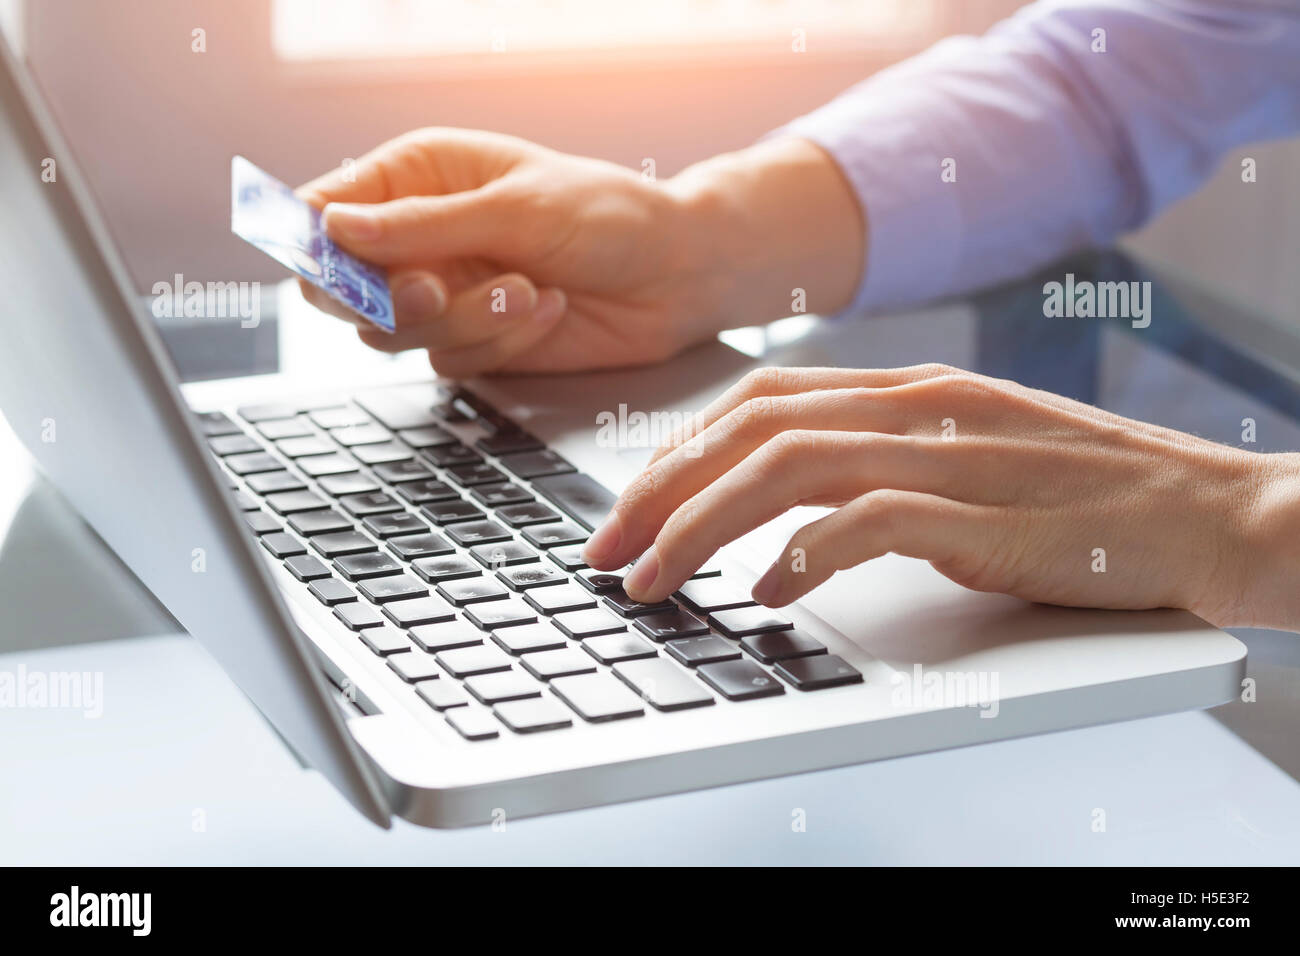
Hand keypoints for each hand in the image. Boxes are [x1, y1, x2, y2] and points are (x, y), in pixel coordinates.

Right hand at [297, 129, 863, 375]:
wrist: (677, 276)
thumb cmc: (611, 216)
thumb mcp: (518, 207)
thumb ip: (424, 224)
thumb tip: (336, 229)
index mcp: (420, 176)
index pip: (327, 210)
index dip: (313, 243)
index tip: (331, 266)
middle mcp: (421, 236)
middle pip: (342, 286)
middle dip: (385, 297)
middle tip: (429, 289)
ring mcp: (446, 293)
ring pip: (394, 333)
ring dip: (463, 320)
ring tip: (528, 290)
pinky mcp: (474, 341)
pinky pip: (449, 360)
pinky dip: (498, 343)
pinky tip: (547, 310)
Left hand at [581, 364, 1299, 630]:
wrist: (1211, 512)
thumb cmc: (1086, 496)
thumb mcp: (967, 461)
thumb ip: (883, 469)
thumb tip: (789, 522)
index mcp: (909, 388)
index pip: (760, 397)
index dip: (680, 449)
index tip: (631, 503)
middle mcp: (919, 407)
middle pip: (750, 428)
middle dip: (659, 489)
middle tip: (606, 548)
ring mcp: (952, 454)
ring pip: (786, 466)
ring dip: (700, 525)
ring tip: (653, 579)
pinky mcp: (986, 514)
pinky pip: (866, 522)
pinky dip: (799, 556)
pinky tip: (765, 593)